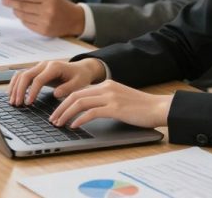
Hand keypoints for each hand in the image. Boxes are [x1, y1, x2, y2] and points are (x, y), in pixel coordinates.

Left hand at [2, 0, 84, 36]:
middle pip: (23, 6)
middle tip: (4, 1)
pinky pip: (28, 25)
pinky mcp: (44, 31)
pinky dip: (23, 20)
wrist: (75, 20)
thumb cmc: (61, 5)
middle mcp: (47, 10)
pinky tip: (20, 16)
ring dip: (16, 12)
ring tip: (12, 8)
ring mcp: (46, 22)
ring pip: (24, 16)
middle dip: (11, 3)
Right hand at [8, 59, 104, 106]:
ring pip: (21, 74)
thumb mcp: (79, 83)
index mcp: (54, 67)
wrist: (81, 69)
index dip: (32, 91)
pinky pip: (22, 75)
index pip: (38, 79)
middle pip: (26, 75)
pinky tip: (12, 94)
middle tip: (17, 104)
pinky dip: (16, 84)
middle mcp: (44, 65)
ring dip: (15, 87)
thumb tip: (56, 94)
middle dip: (19, 90)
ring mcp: (39, 67)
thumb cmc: (80, 77)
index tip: (29, 103)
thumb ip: (68, 88)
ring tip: (12, 101)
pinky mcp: (36, 71)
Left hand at [49, 81, 171, 129]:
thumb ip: (105, 101)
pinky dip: (79, 119)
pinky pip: (91, 112)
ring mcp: (110, 97)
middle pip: (75, 95)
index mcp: (106, 84)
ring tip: (59, 124)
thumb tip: (88, 111)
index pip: (79, 91)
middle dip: (60, 108)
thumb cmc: (141, 108)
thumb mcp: (120, 99)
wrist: (159, 108)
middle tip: (52, 119)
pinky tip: (74, 126)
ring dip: (66, 114)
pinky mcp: (115, 108)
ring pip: (80, 102)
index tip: (57, 112)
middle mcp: (106, 87)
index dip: (65, 102)